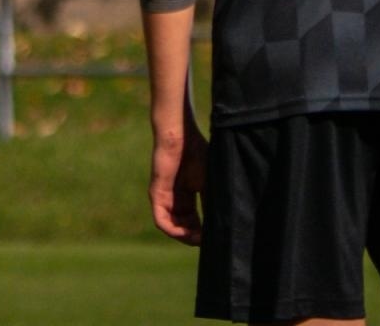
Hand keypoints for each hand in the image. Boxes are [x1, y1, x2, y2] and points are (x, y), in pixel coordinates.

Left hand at [149, 124, 207, 245]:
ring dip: (184, 237)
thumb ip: (212, 202)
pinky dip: (173, 231)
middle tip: (206, 242)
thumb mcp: (209, 183)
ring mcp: (164, 197)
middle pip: (182, 226)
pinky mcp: (156, 195)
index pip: (193, 220)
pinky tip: (186, 234)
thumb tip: (223, 224)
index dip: (203, 232)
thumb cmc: (197, 153)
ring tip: (198, 240)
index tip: (214, 238)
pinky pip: (161, 220)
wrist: (182, 136)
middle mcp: (174, 198)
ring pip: (171, 226)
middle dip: (194, 237)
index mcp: (187, 194)